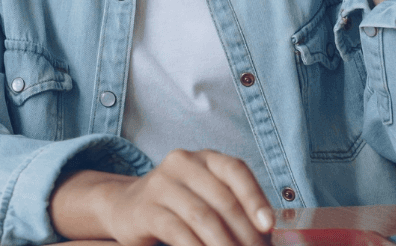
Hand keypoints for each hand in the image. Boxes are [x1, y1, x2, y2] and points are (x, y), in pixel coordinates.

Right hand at [56, 152, 273, 245]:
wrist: (126, 207)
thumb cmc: (179, 206)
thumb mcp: (208, 198)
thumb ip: (235, 210)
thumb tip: (266, 238)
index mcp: (204, 158)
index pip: (236, 171)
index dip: (256, 199)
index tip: (269, 227)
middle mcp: (181, 163)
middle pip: (223, 200)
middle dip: (245, 234)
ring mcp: (160, 184)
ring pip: (203, 217)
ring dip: (224, 244)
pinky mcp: (145, 209)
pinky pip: (178, 232)